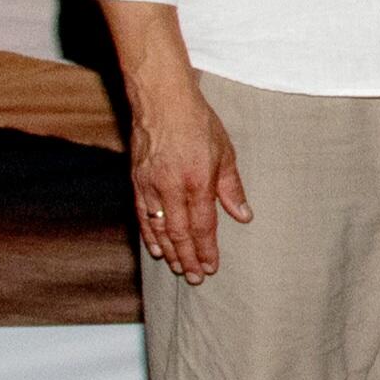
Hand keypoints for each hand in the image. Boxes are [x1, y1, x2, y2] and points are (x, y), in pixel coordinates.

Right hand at [129, 78, 250, 283]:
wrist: (162, 101)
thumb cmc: (198, 123)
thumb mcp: (225, 153)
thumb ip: (232, 188)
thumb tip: (244, 216)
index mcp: (197, 182)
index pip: (203, 227)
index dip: (207, 250)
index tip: (212, 267)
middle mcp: (171, 189)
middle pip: (180, 234)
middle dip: (188, 258)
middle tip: (196, 278)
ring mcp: (150, 186)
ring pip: (159, 228)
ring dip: (169, 251)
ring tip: (179, 268)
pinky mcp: (136, 181)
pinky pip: (142, 215)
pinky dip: (149, 234)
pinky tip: (156, 247)